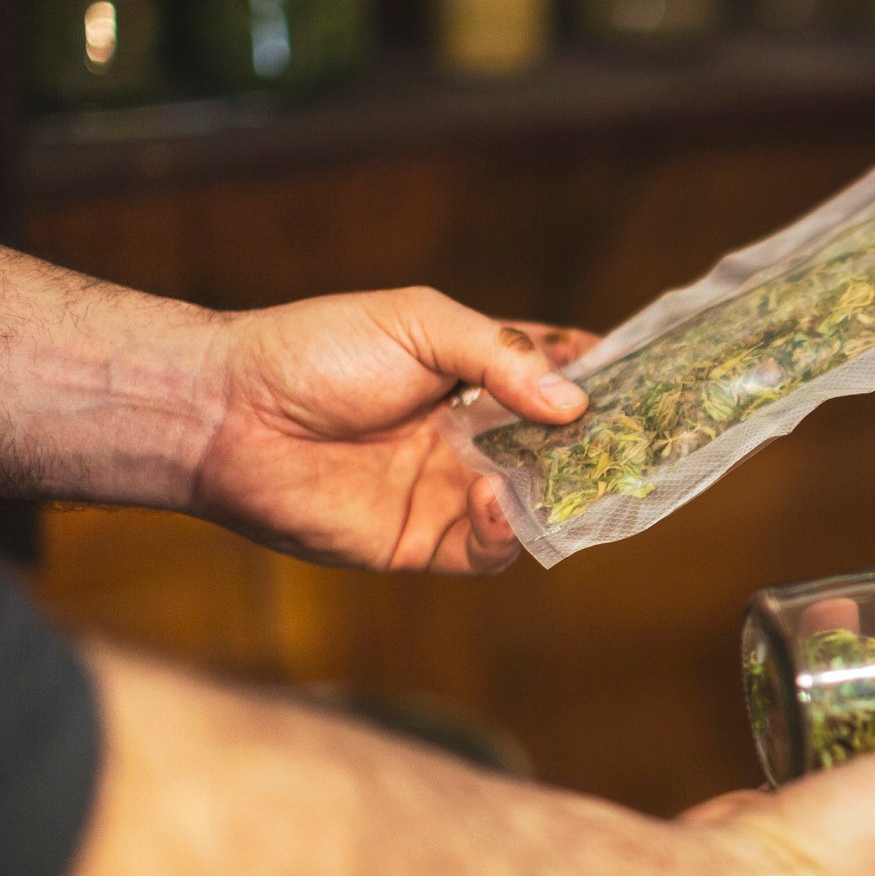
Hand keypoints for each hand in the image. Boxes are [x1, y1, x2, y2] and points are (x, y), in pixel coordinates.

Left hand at [194, 288, 598, 572]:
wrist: (226, 415)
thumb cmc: (313, 351)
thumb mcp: (418, 324)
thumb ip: (500, 355)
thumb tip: (574, 402)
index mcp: (475, 374)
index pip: (559, 376)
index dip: (603, 379)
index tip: (648, 381)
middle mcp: (474, 436)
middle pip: (562, 449)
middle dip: (600, 448)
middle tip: (637, 445)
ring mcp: (453, 491)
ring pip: (537, 505)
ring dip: (558, 493)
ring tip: (561, 475)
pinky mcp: (426, 543)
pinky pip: (489, 551)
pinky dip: (505, 532)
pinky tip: (492, 502)